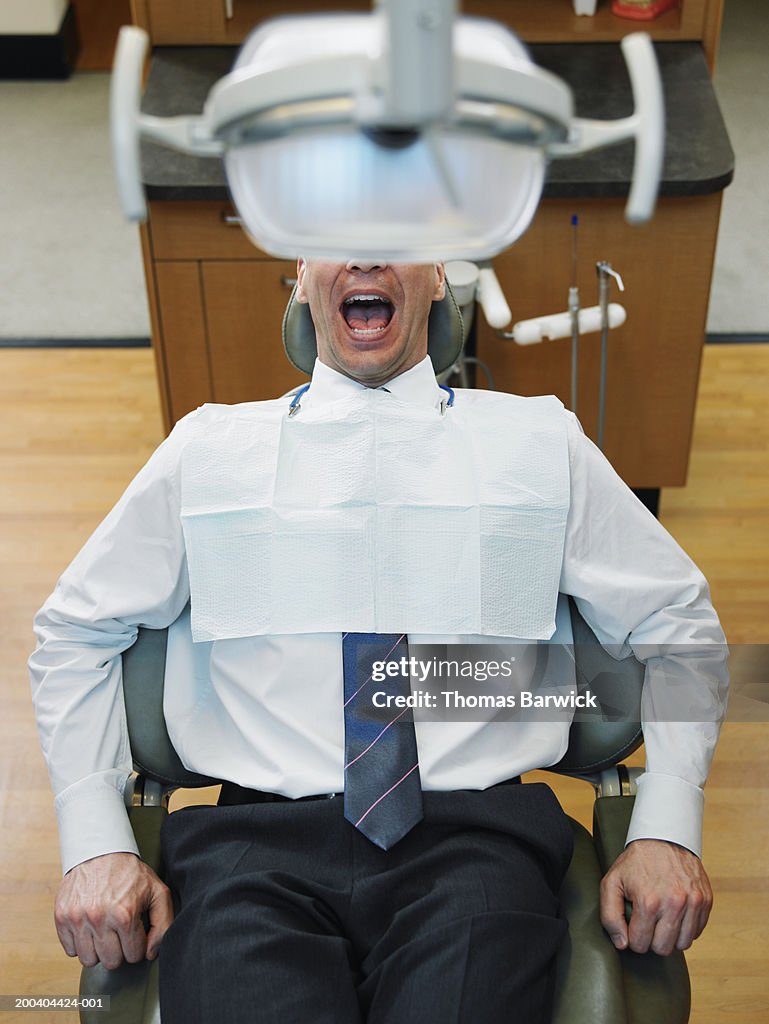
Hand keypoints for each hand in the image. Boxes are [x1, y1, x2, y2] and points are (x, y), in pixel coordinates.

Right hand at [54, 852, 173, 969]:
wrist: (100, 851)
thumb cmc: (129, 872)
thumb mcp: (157, 891)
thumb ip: (163, 923)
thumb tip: (151, 953)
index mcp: (125, 914)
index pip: (134, 954)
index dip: (137, 944)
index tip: (135, 932)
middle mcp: (99, 919)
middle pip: (111, 961)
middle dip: (119, 950)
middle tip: (120, 933)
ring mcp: (78, 919)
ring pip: (89, 960)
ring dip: (99, 950)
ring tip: (105, 932)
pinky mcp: (62, 918)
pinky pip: (70, 950)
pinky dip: (81, 943)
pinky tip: (90, 928)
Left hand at [600, 839, 711, 954]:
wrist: (663, 837)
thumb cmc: (636, 862)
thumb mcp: (612, 882)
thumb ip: (610, 916)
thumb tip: (622, 944)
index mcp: (648, 902)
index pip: (640, 944)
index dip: (633, 938)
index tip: (633, 926)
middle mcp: (674, 904)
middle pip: (663, 948)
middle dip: (651, 940)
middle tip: (647, 924)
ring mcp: (693, 902)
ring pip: (683, 945)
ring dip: (670, 937)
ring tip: (661, 920)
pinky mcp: (706, 900)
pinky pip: (697, 932)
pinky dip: (685, 928)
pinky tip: (675, 914)